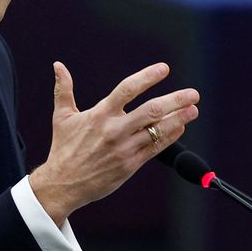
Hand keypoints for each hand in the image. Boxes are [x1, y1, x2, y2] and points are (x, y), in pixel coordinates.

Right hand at [29, 61, 198, 225]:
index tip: (164, 69)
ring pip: (157, 130)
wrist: (63, 185)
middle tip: (193, 93)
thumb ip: (64, 89)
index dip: (147, 77)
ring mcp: (124, 148)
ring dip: (178, 119)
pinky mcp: (130, 165)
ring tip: (193, 109)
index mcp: (100, 114)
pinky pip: (155, 148)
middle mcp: (115, 130)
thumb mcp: (62, 117)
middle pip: (151, 110)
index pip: (127, 89)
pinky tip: (180, 127)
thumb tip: (58, 66)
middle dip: (175, 100)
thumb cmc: (63, 148)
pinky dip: (169, 137)